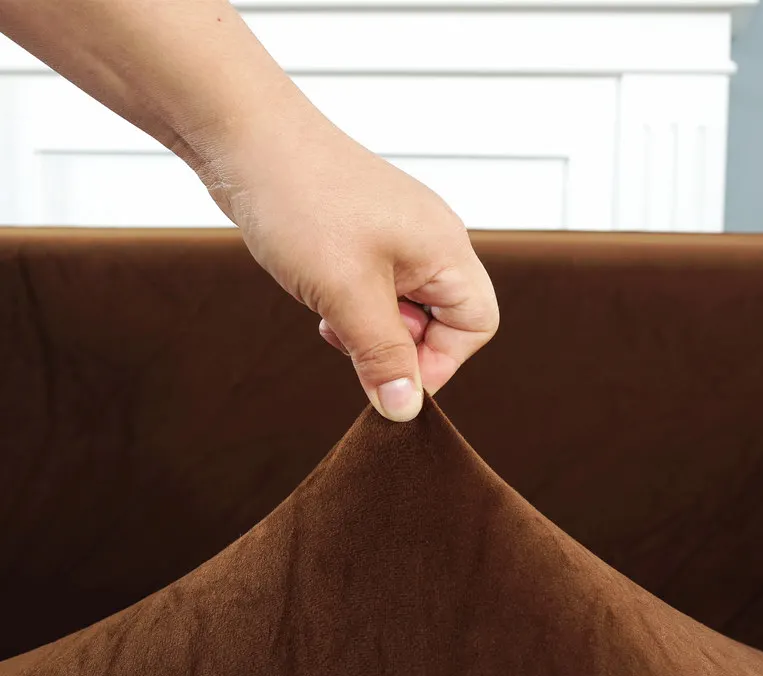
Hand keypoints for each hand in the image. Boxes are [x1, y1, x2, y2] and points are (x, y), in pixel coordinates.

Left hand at [204, 101, 498, 421]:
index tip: (390, 378)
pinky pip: (375, 286)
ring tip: (331, 312)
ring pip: (403, 306)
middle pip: (442, 319)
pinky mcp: (364, 234)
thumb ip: (382, 356)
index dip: (440, 363)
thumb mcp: (347, 295)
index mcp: (445, 249)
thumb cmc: (304, 206)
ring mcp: (397, 235)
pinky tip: (321, 295)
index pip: (476, 325)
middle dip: (397, 343)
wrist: (248, 140)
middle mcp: (430, 240)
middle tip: (352, 339)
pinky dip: (352, 304)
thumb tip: (406, 410)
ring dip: (369, 326)